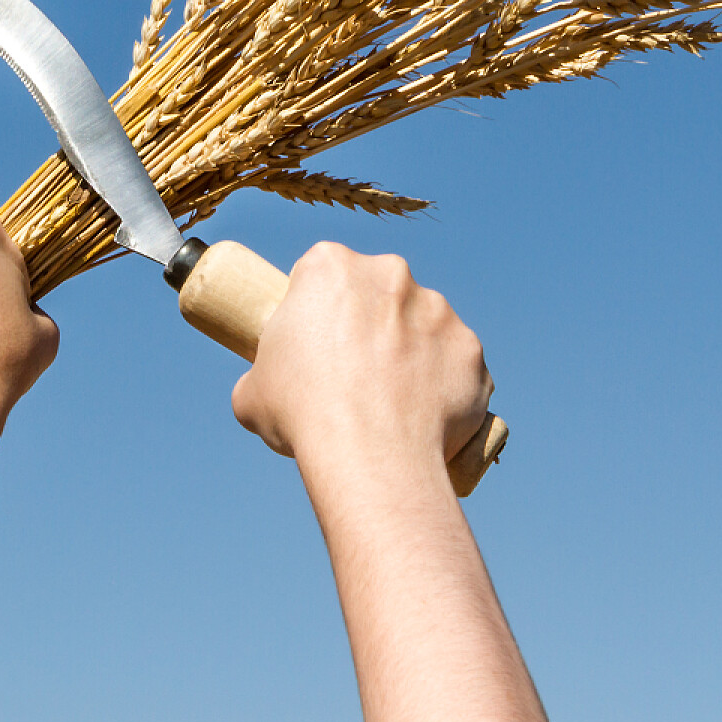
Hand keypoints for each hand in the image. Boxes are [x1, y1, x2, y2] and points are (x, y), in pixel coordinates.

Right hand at [231, 242, 491, 473]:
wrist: (369, 454)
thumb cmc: (301, 413)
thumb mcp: (252, 391)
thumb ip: (266, 372)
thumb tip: (270, 386)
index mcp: (330, 266)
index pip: (320, 274)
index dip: (315, 308)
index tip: (314, 343)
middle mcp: (390, 273)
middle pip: (377, 293)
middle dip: (369, 324)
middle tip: (353, 373)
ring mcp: (437, 309)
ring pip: (421, 326)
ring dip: (410, 353)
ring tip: (390, 403)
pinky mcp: (470, 348)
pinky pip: (456, 363)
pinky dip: (444, 385)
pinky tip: (422, 417)